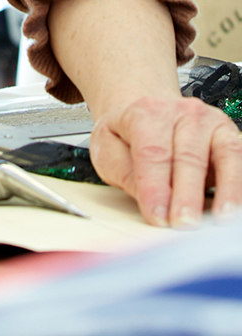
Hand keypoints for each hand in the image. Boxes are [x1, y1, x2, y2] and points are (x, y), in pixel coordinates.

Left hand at [89, 95, 241, 227]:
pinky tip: (234, 205)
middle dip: (187, 195)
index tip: (158, 217)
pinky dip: (238, 184)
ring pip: (225, 155)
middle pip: (188, 158)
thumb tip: (153, 204)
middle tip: (184, 223)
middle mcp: (183, 113)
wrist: (146, 111)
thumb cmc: (126, 133)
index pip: (153, 154)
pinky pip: (240, 159)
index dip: (156, 188)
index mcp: (146, 113)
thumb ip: (126, 174)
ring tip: (222, 218)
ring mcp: (211, 122)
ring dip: (226, 189)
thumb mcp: (107, 149)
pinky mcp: (231, 135)